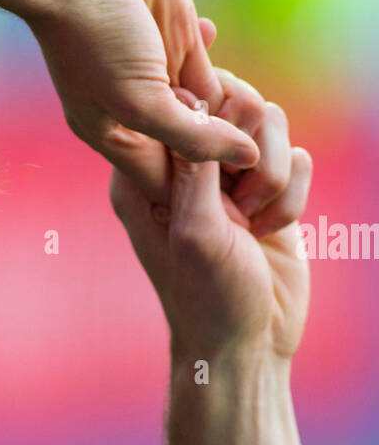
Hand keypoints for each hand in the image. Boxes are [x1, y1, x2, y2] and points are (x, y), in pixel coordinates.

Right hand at [26, 0, 260, 205]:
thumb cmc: (94, 38)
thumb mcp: (141, 100)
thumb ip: (193, 136)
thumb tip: (248, 158)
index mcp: (116, 139)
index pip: (166, 182)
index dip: (197, 190)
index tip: (235, 191)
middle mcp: (138, 116)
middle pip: (191, 152)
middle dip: (220, 150)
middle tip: (250, 144)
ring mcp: (160, 80)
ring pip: (210, 115)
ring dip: (232, 113)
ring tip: (249, 109)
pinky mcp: (179, 45)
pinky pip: (214, 76)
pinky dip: (231, 80)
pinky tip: (238, 79)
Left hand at [109, 87, 312, 361]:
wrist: (247, 344)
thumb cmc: (208, 297)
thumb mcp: (196, 231)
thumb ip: (194, 168)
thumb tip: (191, 100)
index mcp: (146, 174)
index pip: (178, 103)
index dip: (211, 115)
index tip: (223, 161)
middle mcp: (185, 169)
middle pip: (232, 103)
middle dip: (250, 148)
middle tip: (243, 199)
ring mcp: (229, 178)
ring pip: (271, 126)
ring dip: (274, 176)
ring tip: (255, 222)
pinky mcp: (267, 192)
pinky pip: (297, 159)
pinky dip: (293, 194)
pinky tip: (272, 231)